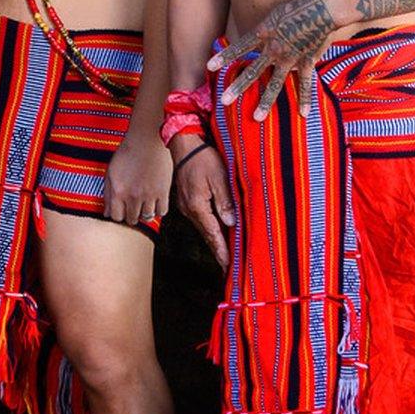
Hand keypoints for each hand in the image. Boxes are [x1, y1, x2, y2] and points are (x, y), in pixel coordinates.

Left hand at [102, 133, 173, 225]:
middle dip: (131, 215)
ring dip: (144, 213)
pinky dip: (158, 210)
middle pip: (131, 219)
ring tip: (144, 204)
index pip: (116, 217)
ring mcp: (149, 195)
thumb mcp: (110, 172)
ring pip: (146, 217)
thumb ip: (107, 193)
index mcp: (118, 191)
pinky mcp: (163, 192)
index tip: (121, 209)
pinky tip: (155, 202)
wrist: (147, 140)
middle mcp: (132, 196)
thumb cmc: (127, 153)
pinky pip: (161, 212)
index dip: (118, 215)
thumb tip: (106, 213)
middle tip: (133, 206)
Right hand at [170, 136, 232, 268]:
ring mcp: (186, 205)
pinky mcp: (186, 200)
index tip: (227, 266)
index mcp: (197, 206)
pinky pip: (199, 219)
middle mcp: (189, 210)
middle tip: (226, 267)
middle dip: (217, 251)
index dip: (221, 251)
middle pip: (206, 235)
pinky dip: (208, 228)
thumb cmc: (202, 159)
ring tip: (223, 253)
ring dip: (213, 240)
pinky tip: (215, 231)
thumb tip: (230, 223)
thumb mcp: (219, 178)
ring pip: (202, 228)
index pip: (212, 234)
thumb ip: (225, 202)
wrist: (184, 145)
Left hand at [209, 0, 337, 119]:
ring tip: (257, 117)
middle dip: (238, 87)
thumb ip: (267, 28)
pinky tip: (304, 114)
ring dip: (265, 102)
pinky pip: (306, 84)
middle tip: (224, 101)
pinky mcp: (307, 61)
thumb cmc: (299, 4)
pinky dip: (305, 99)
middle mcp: (273, 49)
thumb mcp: (275, 13)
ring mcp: (290, 57)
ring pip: (275, 83)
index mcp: (264, 33)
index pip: (240, 47)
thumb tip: (261, 35)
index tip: (209, 66)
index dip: (225, 56)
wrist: (323, 7)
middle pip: (253, 71)